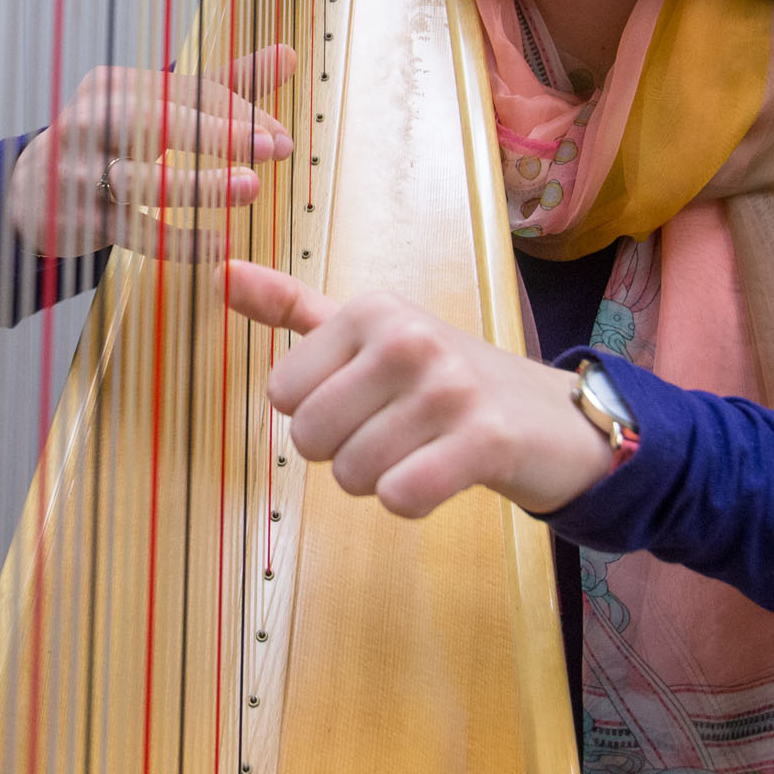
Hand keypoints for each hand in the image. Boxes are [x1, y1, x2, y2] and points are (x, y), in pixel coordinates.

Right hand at [8, 46, 296, 263]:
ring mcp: (80, 172)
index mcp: (114, 86)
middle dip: (220, 134)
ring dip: (201, 185)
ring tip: (251, 188)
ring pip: (144, 179)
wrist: (31, 192)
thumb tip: (289, 53)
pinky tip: (219, 245)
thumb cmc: (113, 142)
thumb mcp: (160, 109)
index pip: (185, 92)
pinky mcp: (79, 220)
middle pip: (159, 121)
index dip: (238, 113)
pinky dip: (180, 241)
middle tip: (275, 149)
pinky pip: (135, 232)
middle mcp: (90, 121)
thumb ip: (225, 85)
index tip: (282, 138)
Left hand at [223, 259, 613, 518]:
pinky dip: (412, 500)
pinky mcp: (484, 439)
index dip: (315, 413)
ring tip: (420, 450)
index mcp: (370, 310)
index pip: (280, 393)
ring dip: (379, 479)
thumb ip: (293, 308)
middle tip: (393, 432)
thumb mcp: (368, 331)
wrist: (551, 417)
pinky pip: (401, 496)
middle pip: (308, 437)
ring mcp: (448, 387)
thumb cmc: (443, 378)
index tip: (363, 400)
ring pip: (351, 473)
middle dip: (342, 453)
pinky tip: (441, 475)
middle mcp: (407, 339)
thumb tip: (222, 273)